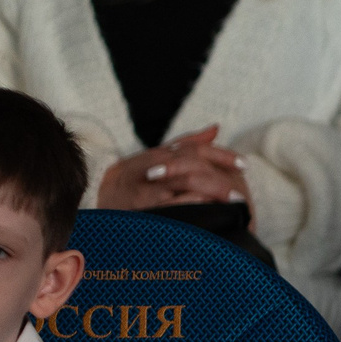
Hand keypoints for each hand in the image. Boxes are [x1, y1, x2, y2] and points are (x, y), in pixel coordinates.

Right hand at [97, 126, 247, 212]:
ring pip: (182, 183)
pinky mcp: (140, 207)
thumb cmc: (134, 176)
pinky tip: (204, 212)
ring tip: (229, 205)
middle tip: (240, 195)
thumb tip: (216, 129)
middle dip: (219, 180)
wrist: (96, 194)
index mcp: (162, 153)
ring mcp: (146, 186)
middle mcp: (154, 166)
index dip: (222, 155)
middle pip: (192, 165)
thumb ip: (188, 143)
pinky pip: (167, 206)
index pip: (196, 149)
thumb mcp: (159, 156)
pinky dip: (187, 207)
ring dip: (209, 193)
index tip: (244, 166)